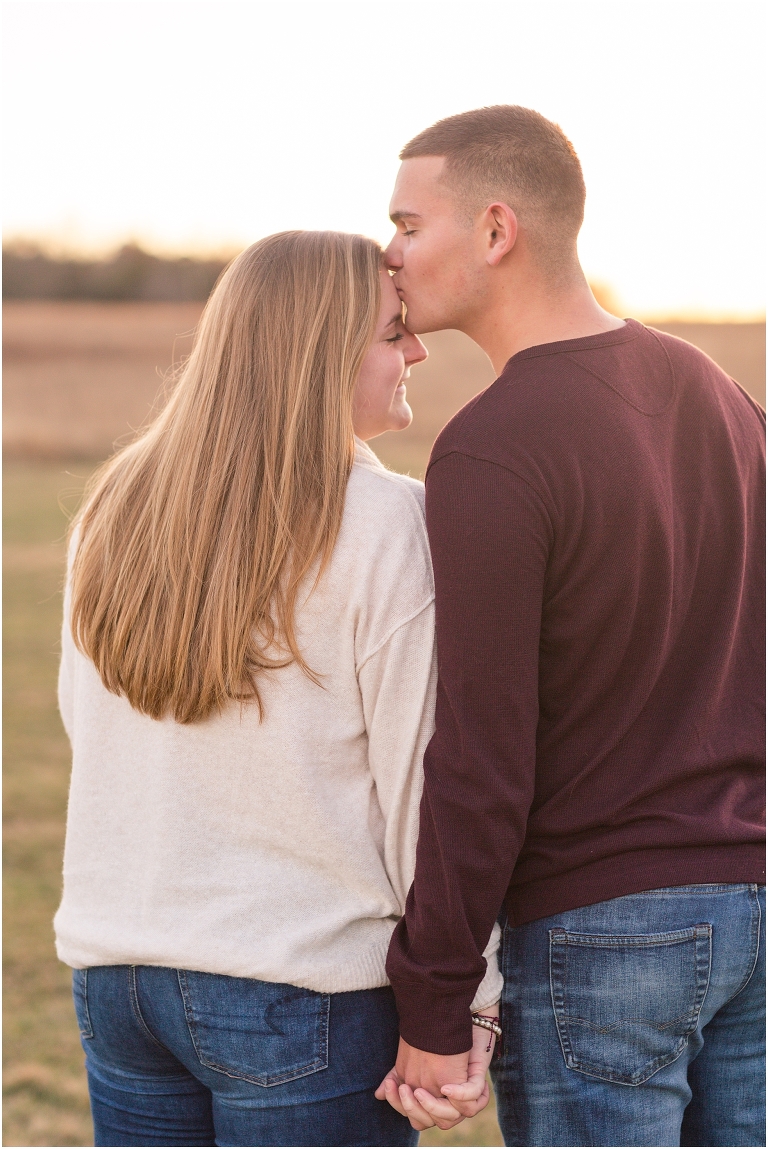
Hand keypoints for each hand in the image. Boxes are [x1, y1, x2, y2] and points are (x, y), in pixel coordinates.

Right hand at [375, 1007, 498, 1130]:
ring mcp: (462, 1096)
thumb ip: (398, 1077)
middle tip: (405, 1087)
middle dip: (413, 1108)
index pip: (415, 1117)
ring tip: (420, 1089)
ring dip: (433, 1107)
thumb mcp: (412, 1060)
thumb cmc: (434, 1041)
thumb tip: (379, 1093)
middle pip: (430, 1122)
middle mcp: (447, 1102)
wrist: (452, 1020)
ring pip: (449, 1119)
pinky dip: (458, 1097)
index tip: (390, 1085)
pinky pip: (470, 1103)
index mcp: (432, 1099)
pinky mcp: (475, 1083)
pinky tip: (445, 1087)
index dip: (400, 1105)